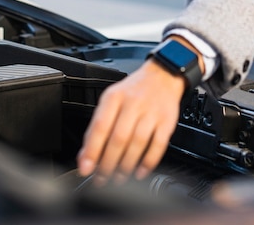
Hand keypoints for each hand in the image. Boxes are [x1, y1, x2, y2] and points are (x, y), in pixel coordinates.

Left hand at [77, 59, 186, 184]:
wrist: (162, 75)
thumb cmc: (134, 91)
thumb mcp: (112, 100)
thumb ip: (97, 126)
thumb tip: (85, 156)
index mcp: (115, 97)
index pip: (100, 126)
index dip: (92, 150)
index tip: (86, 168)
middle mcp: (133, 103)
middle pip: (119, 138)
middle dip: (108, 163)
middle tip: (102, 178)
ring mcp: (152, 112)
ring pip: (137, 144)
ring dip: (126, 166)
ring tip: (119, 177)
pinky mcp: (167, 120)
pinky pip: (158, 145)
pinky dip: (148, 162)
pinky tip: (140, 171)